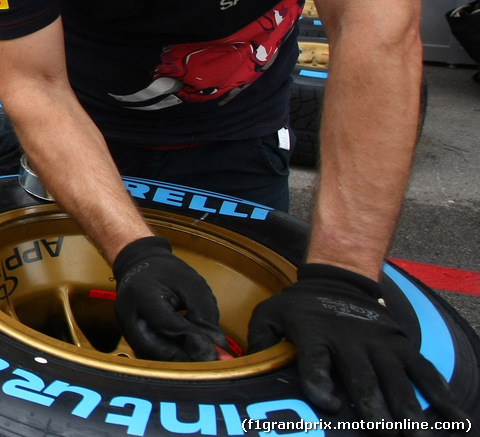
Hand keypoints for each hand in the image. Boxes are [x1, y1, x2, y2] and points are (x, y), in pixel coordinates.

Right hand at [112, 236, 226, 360]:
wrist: (138, 265)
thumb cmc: (165, 272)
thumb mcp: (192, 285)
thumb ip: (204, 315)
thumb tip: (215, 348)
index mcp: (142, 294)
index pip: (167, 325)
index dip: (192, 341)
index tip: (215, 352)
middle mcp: (127, 315)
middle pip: (155, 349)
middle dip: (185, 360)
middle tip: (210, 362)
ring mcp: (125, 328)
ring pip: (153, 357)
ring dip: (179, 361)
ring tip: (202, 358)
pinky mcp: (130, 337)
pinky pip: (151, 354)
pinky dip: (171, 357)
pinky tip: (187, 353)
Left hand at [249, 263, 464, 421]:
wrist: (337, 279)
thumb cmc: (299, 307)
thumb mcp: (270, 314)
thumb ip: (260, 339)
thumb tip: (246, 365)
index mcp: (314, 335)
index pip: (316, 361)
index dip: (320, 382)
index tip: (329, 403)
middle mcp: (349, 341)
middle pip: (362, 376)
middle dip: (373, 407)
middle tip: (383, 432)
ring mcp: (379, 344)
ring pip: (396, 379)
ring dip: (408, 408)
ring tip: (416, 434)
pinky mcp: (401, 345)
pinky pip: (424, 372)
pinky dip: (440, 396)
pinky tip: (454, 421)